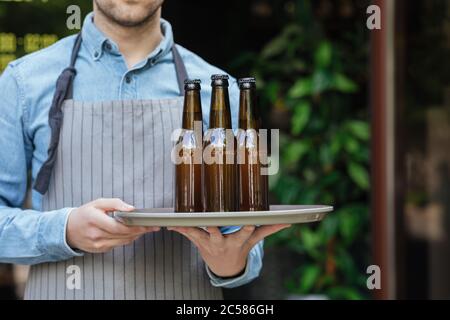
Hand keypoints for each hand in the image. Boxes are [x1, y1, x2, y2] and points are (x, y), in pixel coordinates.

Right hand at [67, 198, 159, 252]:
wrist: (68, 230)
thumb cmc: (84, 214)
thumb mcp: (98, 203)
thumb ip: (115, 203)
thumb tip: (131, 208)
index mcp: (94, 220)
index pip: (118, 226)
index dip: (134, 226)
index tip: (146, 224)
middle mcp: (95, 234)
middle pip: (123, 235)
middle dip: (139, 231)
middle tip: (151, 226)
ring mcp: (97, 244)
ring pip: (122, 241)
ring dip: (135, 235)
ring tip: (144, 228)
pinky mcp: (100, 250)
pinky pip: (118, 245)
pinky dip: (126, 239)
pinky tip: (131, 233)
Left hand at [167, 224, 290, 277]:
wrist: (224, 267)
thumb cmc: (240, 248)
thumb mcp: (254, 240)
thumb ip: (268, 229)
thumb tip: (288, 222)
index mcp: (237, 241)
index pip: (244, 233)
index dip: (246, 227)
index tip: (248, 222)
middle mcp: (222, 243)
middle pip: (217, 234)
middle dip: (214, 228)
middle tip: (210, 222)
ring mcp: (208, 243)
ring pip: (199, 234)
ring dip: (190, 228)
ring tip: (181, 221)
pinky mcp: (197, 242)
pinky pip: (187, 235)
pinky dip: (179, 229)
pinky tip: (170, 223)